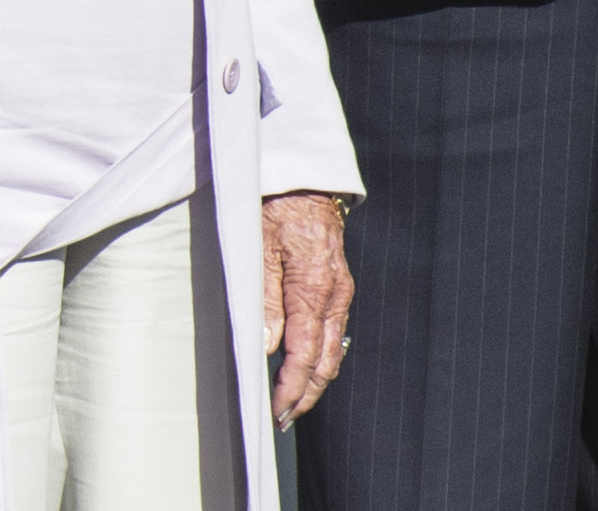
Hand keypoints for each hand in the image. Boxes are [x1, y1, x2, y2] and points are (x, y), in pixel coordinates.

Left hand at [262, 191, 352, 426]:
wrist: (303, 178)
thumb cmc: (273, 207)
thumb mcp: (257, 248)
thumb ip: (263, 299)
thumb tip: (266, 346)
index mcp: (314, 291)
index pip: (305, 355)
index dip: (291, 388)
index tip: (277, 410)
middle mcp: (334, 296)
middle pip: (326, 361)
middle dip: (306, 394)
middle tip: (285, 418)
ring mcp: (340, 292)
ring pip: (333, 349)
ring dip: (315, 378)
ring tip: (293, 400)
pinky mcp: (338, 285)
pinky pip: (333, 330)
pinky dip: (321, 354)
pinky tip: (306, 363)